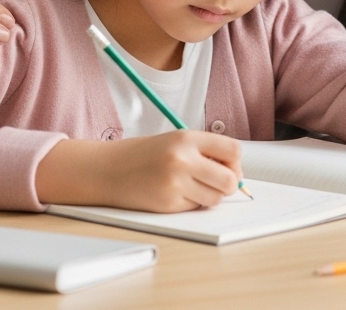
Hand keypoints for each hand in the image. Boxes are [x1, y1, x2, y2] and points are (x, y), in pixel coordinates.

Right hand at [35, 131, 242, 211]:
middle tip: (219, 182)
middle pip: (229, 179)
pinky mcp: (167, 204)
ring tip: (194, 186)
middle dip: (229, 184)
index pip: (233, 150)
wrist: (108, 170)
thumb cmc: (144, 154)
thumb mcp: (177, 140)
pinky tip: (176, 193)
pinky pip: (195, 208)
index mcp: (187, 138)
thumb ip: (206, 151)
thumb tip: (236, 173)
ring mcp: (175, 183)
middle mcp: (183, 159)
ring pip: (215, 198)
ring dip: (210, 196)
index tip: (231, 167)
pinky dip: (192, 204)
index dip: (236, 162)